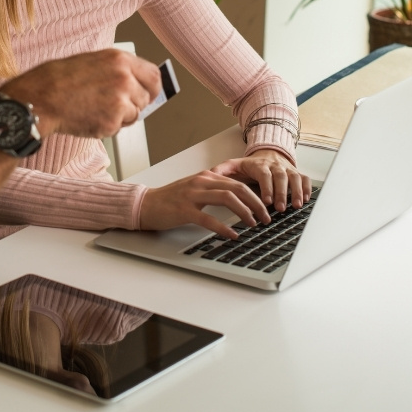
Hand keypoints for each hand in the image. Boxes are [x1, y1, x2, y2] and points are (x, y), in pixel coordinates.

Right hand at [1, 49, 159, 137]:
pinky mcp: (112, 122)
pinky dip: (107, 126)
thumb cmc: (57, 79)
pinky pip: (119, 128)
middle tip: (114, 105)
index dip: (152, 88)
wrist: (39, 99)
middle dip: (134, 104)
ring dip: (120, 117)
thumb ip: (116, 70)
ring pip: (134, 115)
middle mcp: (124, 79)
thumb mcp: (91, 61)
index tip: (150, 94)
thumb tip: (134, 83)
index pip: (154, 75)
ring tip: (95, 109)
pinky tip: (89, 116)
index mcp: (119, 59)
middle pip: (146, 98)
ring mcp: (120, 101)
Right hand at [139, 171, 271, 238]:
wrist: (146, 204)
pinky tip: (231, 235)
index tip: (265, 208)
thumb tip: (237, 200)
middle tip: (266, 217)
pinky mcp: (184, 210)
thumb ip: (213, 190)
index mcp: (206, 177)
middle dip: (255, 203)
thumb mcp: (195, 189)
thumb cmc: (170, 200)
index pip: (237, 183)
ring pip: (227, 198)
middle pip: (237, 189)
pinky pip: (208, 218)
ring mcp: (192, 195)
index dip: (255, 196)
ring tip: (253, 224)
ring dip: (244, 212)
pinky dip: (223, 227)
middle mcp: (201, 182)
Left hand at [211, 150, 309, 211]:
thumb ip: (221, 170)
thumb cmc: (250, 165)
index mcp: (259, 164)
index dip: (266, 187)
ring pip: (294, 178)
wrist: (267, 154)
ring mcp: (287, 169)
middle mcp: (275, 166)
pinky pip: (305, 178)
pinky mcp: (296, 173)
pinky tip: (306, 199)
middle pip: (281, 177)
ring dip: (296, 191)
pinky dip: (307, 188)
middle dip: (281, 193)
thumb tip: (207, 175)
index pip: (264, 174)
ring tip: (296, 205)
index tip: (266, 201)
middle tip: (280, 208)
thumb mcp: (234, 165)